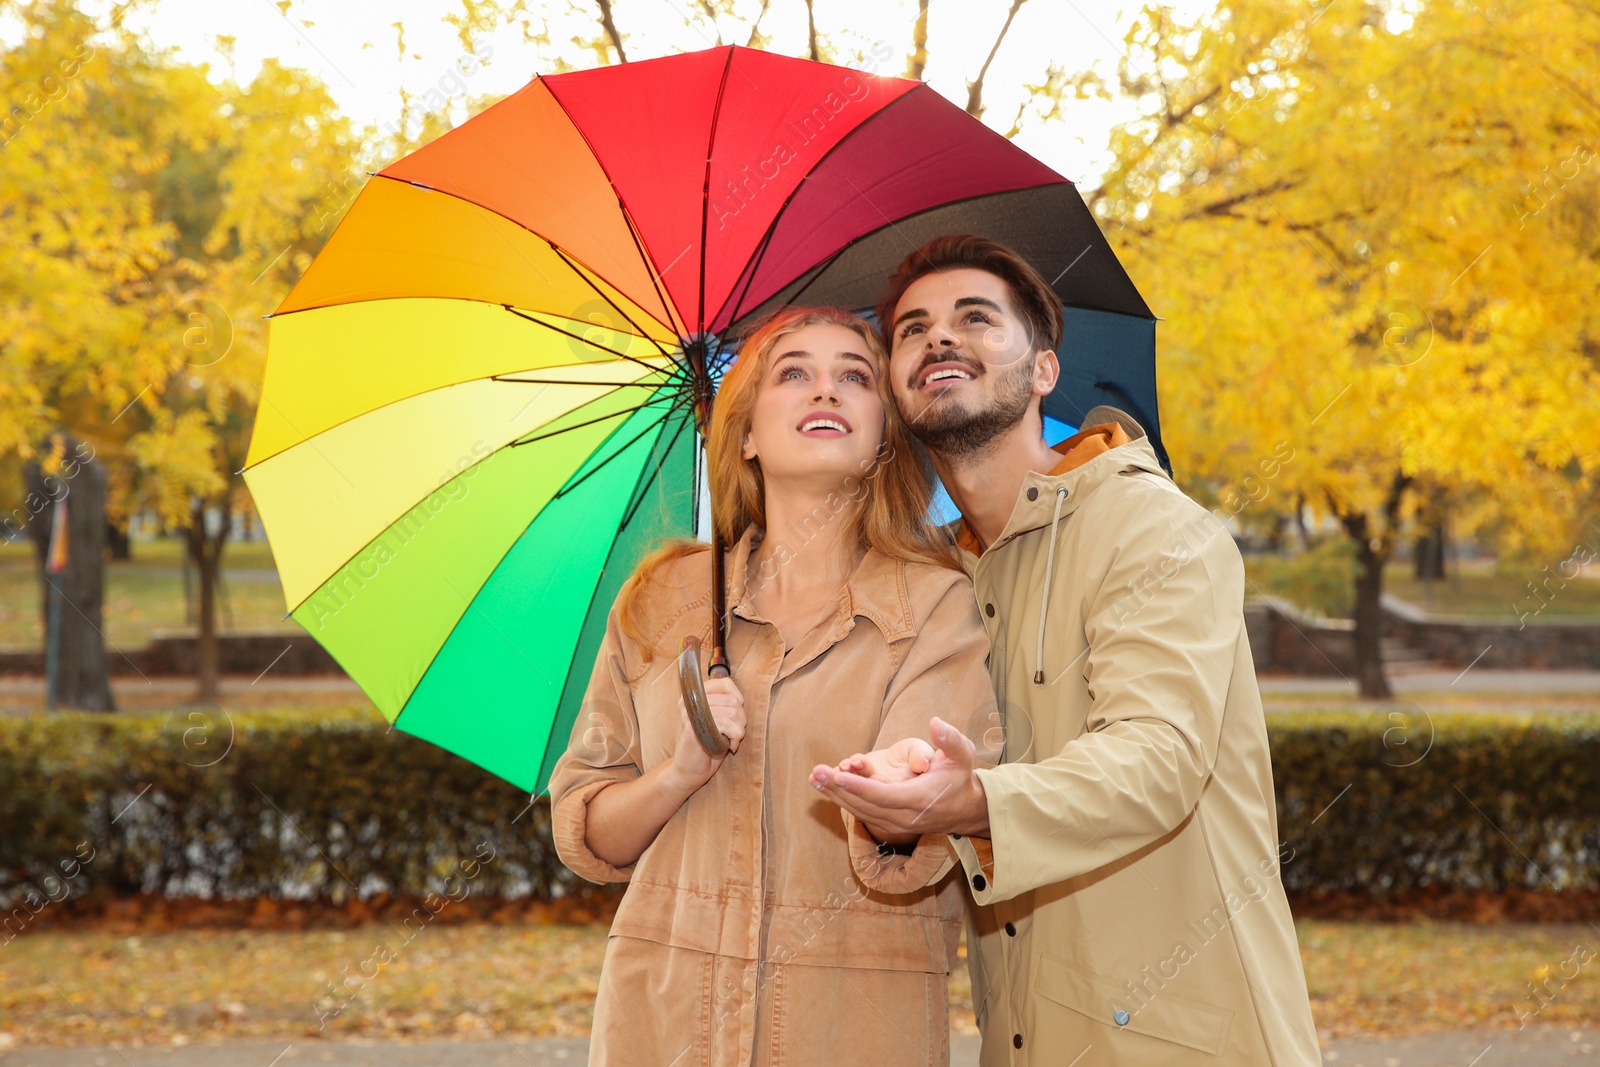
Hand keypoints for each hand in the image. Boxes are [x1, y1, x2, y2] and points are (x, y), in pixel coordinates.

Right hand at [667, 674, 745, 791]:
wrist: (688, 771)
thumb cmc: (706, 746)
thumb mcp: (716, 721)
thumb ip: (724, 706)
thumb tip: (739, 699)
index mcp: (695, 695)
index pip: (725, 683)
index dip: (737, 699)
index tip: (735, 716)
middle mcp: (690, 701)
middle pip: (733, 700)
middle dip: (741, 720)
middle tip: (735, 734)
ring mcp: (691, 713)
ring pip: (732, 712)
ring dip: (739, 731)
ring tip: (732, 741)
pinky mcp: (694, 728)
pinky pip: (726, 724)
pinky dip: (735, 737)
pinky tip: (730, 747)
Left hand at [809, 717, 989, 837]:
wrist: (965, 810)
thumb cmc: (960, 777)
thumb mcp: (961, 755)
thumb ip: (949, 739)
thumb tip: (935, 722)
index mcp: (920, 799)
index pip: (884, 795)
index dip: (860, 786)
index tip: (838, 774)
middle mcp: (905, 817)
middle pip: (866, 805)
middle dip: (839, 789)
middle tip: (817, 773)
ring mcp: (896, 824)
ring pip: (861, 812)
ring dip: (836, 796)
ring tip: (814, 779)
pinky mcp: (890, 825)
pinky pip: (862, 814)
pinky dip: (843, 801)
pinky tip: (827, 789)